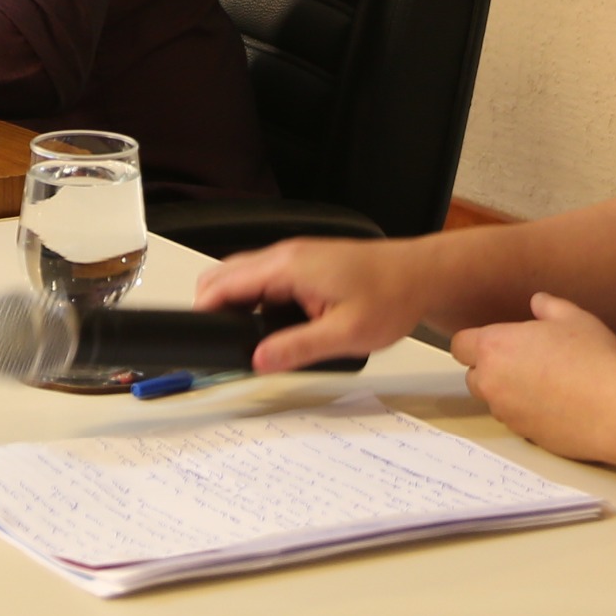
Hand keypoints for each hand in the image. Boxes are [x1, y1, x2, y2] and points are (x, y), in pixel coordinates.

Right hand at [195, 237, 445, 373]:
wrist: (421, 275)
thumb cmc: (391, 295)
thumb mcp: (346, 333)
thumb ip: (298, 348)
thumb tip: (258, 360)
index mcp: (289, 266)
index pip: (225, 283)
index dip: (203, 308)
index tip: (194, 333)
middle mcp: (287, 254)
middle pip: (226, 274)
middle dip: (213, 305)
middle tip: (216, 341)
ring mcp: (296, 255)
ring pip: (245, 274)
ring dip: (236, 302)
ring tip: (240, 337)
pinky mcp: (306, 262)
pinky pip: (265, 276)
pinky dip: (255, 297)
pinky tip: (269, 323)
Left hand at [446, 293, 615, 462]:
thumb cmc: (595, 358)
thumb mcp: (575, 318)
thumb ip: (549, 307)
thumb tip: (538, 302)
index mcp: (496, 347)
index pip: (460, 346)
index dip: (475, 344)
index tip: (497, 343)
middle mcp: (493, 383)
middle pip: (474, 377)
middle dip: (491, 371)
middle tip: (525, 363)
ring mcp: (508, 414)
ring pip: (496, 403)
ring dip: (510, 395)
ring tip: (547, 386)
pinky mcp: (526, 437)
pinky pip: (519, 423)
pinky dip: (530, 415)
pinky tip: (559, 408)